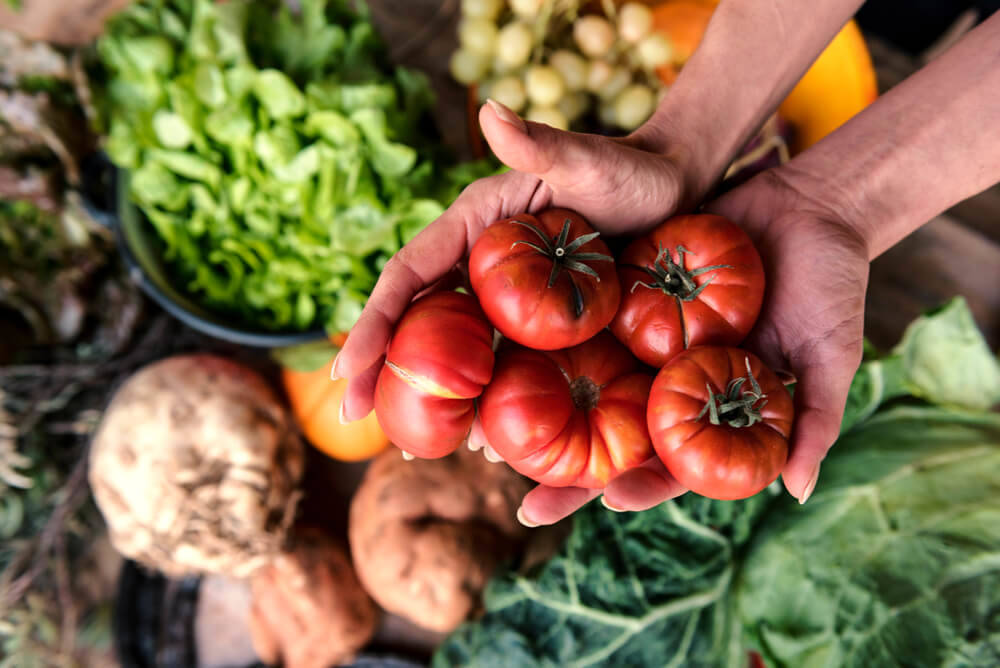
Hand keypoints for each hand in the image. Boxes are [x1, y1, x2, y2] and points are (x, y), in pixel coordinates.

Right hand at [336, 100, 693, 418]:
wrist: (678, 196)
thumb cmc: (631, 172)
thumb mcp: (587, 160)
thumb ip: (540, 143)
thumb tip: (490, 109)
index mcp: (472, 227)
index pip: (409, 275)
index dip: (374, 321)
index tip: (346, 368)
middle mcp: (479, 266)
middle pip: (419, 321)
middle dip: (382, 368)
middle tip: (353, 418)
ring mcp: (508, 300)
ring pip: (457, 351)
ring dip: (432, 395)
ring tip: (411, 443)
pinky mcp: (539, 326)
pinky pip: (504, 365)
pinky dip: (488, 399)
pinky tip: (484, 439)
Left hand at [518, 166, 870, 524]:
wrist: (813, 204)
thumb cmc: (833, 285)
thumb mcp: (831, 355)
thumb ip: (814, 420)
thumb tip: (797, 493)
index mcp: (710, 406)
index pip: (672, 460)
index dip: (642, 483)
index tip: (610, 500)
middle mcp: (668, 378)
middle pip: (614, 434)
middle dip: (572, 473)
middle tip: (525, 502)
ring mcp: (644, 335)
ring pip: (587, 380)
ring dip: (544, 407)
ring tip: (493, 435)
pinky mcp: (628, 288)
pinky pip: (588, 314)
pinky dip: (551, 333)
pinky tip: (508, 349)